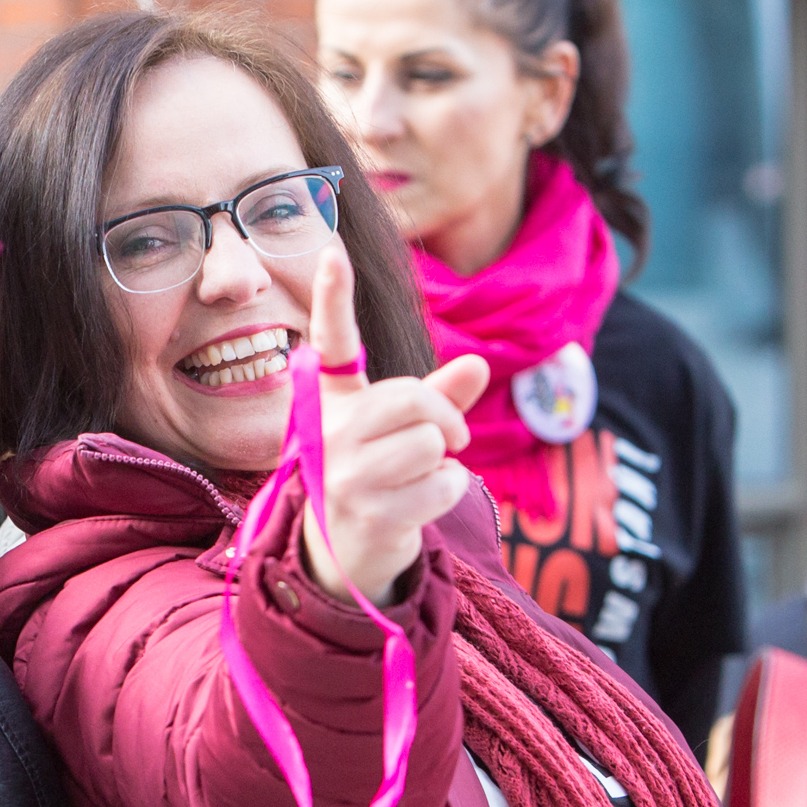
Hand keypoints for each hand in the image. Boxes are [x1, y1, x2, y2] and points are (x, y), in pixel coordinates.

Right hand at [300, 248, 488, 605]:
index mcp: (329, 404)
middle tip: (450, 438)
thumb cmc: (374, 481)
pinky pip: (442, 483)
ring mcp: (343, 475)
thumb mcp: (397, 434)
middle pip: (413, 399)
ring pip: (431, 441)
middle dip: (445, 417)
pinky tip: (419, 505)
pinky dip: (447, 492)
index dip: (333, 296)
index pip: (332, 342)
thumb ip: (438, 397)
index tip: (332, 249)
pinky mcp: (369, 513)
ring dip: (445, 461)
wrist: (343, 556)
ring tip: (421, 478)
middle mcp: (328, 434)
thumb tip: (478, 364)